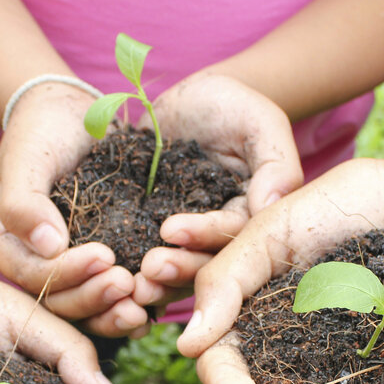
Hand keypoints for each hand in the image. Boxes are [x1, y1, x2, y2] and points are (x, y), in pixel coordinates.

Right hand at [0, 81, 148, 336]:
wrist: (72, 116)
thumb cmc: (43, 129)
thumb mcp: (28, 155)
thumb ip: (25, 200)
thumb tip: (47, 246)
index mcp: (2, 241)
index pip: (31, 273)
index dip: (67, 272)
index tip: (104, 256)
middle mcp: (30, 263)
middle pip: (58, 300)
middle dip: (93, 297)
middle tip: (128, 285)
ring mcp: (63, 268)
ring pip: (84, 307)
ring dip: (112, 313)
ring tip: (143, 307)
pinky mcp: (94, 265)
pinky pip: (107, 296)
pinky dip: (127, 307)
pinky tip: (152, 311)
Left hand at [132, 71, 303, 310]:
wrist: (187, 100)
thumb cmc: (231, 104)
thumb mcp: (259, 121)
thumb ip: (275, 162)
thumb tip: (272, 205)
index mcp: (250, 217)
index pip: (231, 235)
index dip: (203, 235)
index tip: (170, 229)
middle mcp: (218, 237)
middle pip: (204, 264)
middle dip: (177, 268)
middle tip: (147, 268)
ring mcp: (184, 239)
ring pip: (174, 270)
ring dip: (154, 281)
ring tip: (130, 283)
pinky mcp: (152, 234)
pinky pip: (142, 257)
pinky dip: (128, 269)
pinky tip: (108, 276)